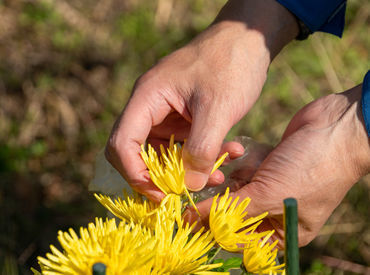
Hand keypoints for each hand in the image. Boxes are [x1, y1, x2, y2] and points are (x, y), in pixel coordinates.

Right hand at [105, 0, 297, 200]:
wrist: (247, 40)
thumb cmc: (231, 64)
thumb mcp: (218, 108)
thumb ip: (202, 148)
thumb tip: (190, 186)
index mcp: (147, 98)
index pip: (121, 143)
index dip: (134, 173)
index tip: (160, 194)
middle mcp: (150, 107)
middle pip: (136, 151)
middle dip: (158, 176)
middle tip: (182, 192)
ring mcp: (166, 112)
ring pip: (164, 152)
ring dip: (186, 168)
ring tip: (219, 174)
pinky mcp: (183, 117)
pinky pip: (184, 144)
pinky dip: (201, 155)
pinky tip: (229, 153)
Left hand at [184, 84, 369, 246]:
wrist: (337, 126)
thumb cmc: (310, 170)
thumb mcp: (268, 195)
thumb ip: (230, 209)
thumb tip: (194, 219)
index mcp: (279, 231)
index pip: (236, 238)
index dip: (211, 228)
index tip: (189, 214)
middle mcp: (272, 211)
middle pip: (231, 211)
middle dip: (222, 194)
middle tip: (212, 180)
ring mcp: (268, 185)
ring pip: (234, 185)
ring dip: (234, 172)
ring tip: (241, 160)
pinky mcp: (265, 164)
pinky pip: (242, 166)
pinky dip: (243, 158)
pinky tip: (245, 150)